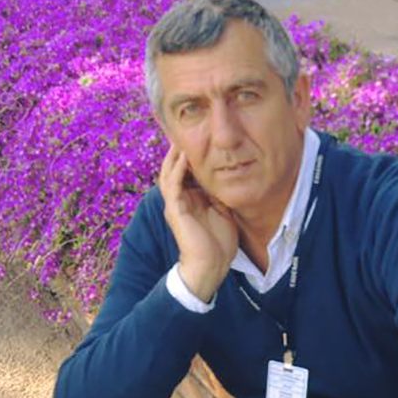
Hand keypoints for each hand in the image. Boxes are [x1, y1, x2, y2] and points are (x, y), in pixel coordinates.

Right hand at [158, 145, 238, 302]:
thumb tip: (228, 178)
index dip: (192, 156)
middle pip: (175, 169)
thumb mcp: (224, 211)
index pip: (187, 172)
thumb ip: (221, 195)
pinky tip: (183, 156)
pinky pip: (173, 185)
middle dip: (179, 151)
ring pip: (169, 173)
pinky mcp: (175, 210)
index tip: (202, 138)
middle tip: (185, 132)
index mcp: (191, 200)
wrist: (212, 265)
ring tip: (180, 138)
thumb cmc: (219, 243)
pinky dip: (177, 169)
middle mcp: (180, 200)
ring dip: (174, 156)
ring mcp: (176, 204)